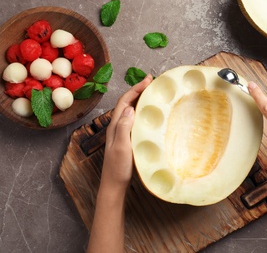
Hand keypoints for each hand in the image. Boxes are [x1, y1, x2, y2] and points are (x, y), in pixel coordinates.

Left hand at [87, 75, 152, 252]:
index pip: (124, 101)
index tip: (148, 80)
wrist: (114, 185)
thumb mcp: (121, 147)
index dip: (135, 89)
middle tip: (153, 84)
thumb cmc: (118, 168)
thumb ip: (124, 127)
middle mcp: (117, 127)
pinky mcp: (127, 140)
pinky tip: (150, 117)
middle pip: (127, 103)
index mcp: (115, 126)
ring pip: (131, 112)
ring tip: (153, 95)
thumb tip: (130, 108)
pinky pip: (135, 121)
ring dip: (140, 101)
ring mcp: (121, 134)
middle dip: (138, 91)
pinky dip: (142, 114)